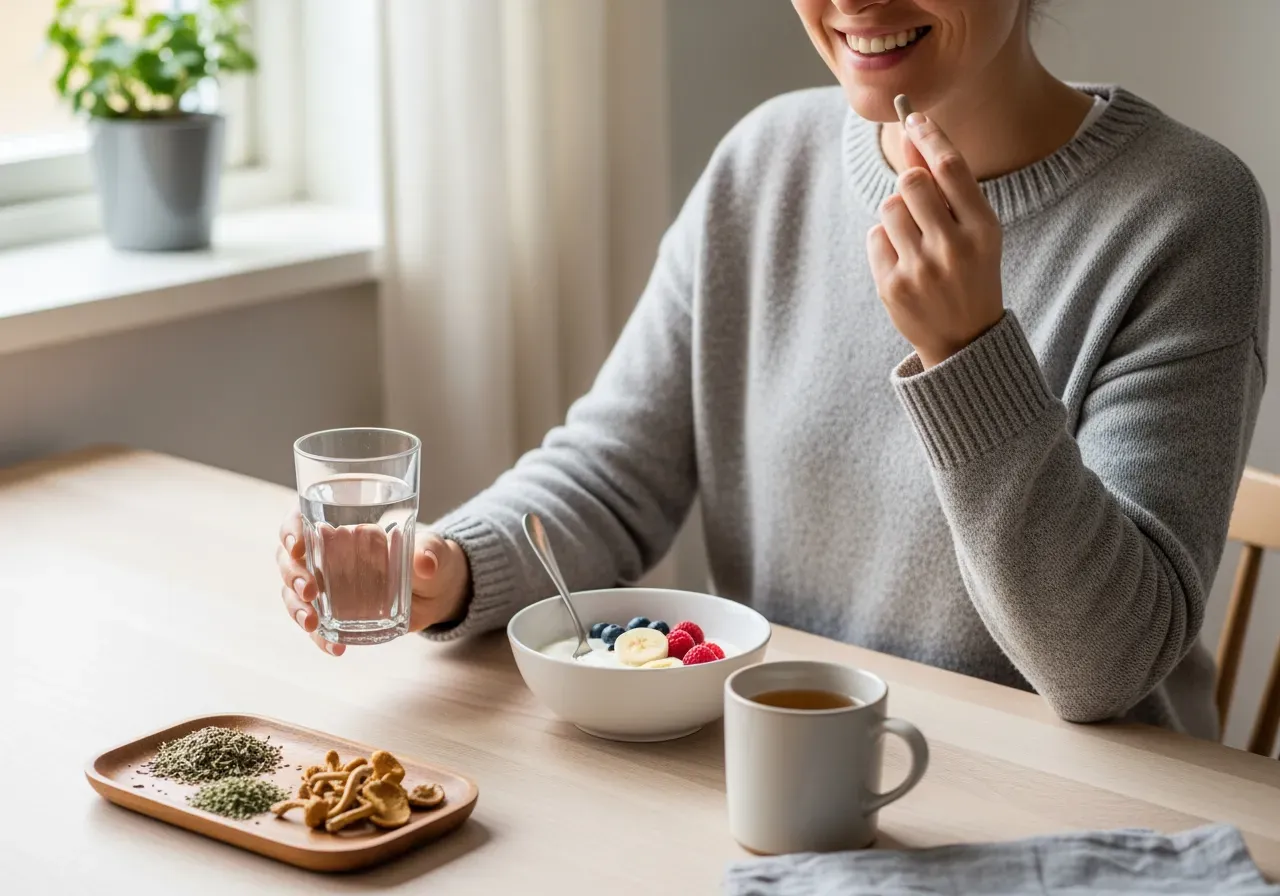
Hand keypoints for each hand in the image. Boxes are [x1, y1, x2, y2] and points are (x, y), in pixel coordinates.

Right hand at [276, 510, 471, 654]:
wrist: (436, 591)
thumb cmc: (429, 557)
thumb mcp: (434, 550)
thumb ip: (430, 552)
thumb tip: (426, 562)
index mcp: (343, 527)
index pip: (303, 519)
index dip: (291, 529)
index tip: (296, 546)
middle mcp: (326, 555)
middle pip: (290, 559)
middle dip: (292, 574)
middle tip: (310, 590)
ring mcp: (327, 586)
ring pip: (294, 593)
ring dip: (296, 608)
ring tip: (311, 623)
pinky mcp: (336, 613)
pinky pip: (317, 625)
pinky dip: (320, 638)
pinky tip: (335, 648)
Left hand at [867, 113, 1003, 368]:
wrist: (964, 340)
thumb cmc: (970, 272)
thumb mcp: (975, 231)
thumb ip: (949, 187)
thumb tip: (916, 136)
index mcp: (984, 229)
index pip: (950, 167)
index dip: (929, 135)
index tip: (912, 116)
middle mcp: (954, 247)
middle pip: (911, 181)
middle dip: (910, 181)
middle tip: (919, 200)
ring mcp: (921, 269)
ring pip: (889, 207)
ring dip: (896, 214)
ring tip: (915, 239)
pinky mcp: (893, 286)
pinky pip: (874, 236)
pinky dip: (885, 242)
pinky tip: (904, 263)